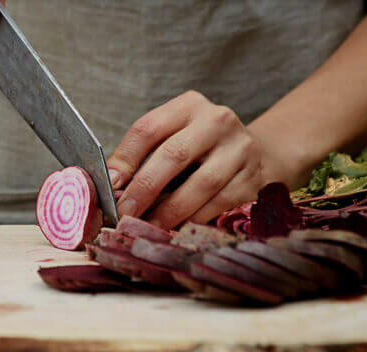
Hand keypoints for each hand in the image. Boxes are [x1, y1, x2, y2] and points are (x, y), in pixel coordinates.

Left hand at [108, 91, 284, 229]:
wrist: (256, 152)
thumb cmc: (200, 147)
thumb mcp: (173, 136)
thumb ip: (143, 155)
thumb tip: (111, 186)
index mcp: (188, 106)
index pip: (149, 128)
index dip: (126, 158)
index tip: (110, 185)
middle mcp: (217, 121)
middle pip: (174, 155)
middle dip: (145, 188)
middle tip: (124, 212)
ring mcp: (239, 149)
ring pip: (201, 184)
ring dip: (169, 210)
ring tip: (147, 226)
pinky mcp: (252, 177)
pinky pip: (220, 203)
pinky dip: (194, 219)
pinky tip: (176, 228)